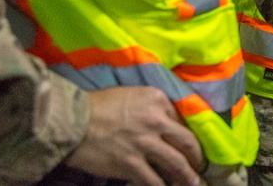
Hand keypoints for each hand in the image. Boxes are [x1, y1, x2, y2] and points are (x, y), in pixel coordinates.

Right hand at [66, 87, 203, 185]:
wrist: (72, 122)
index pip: (183, 120)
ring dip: (187, 177)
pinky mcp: (130, 164)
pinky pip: (152, 181)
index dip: (190, 135)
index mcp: (158, 100)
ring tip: (193, 184)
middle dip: (197, 158)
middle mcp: (157, 121)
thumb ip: (154, 108)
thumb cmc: (99, 106)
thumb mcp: (134, 95)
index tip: (192, 145)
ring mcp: (144, 144)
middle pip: (187, 142)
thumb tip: (169, 124)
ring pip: (176, 164)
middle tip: (200, 167)